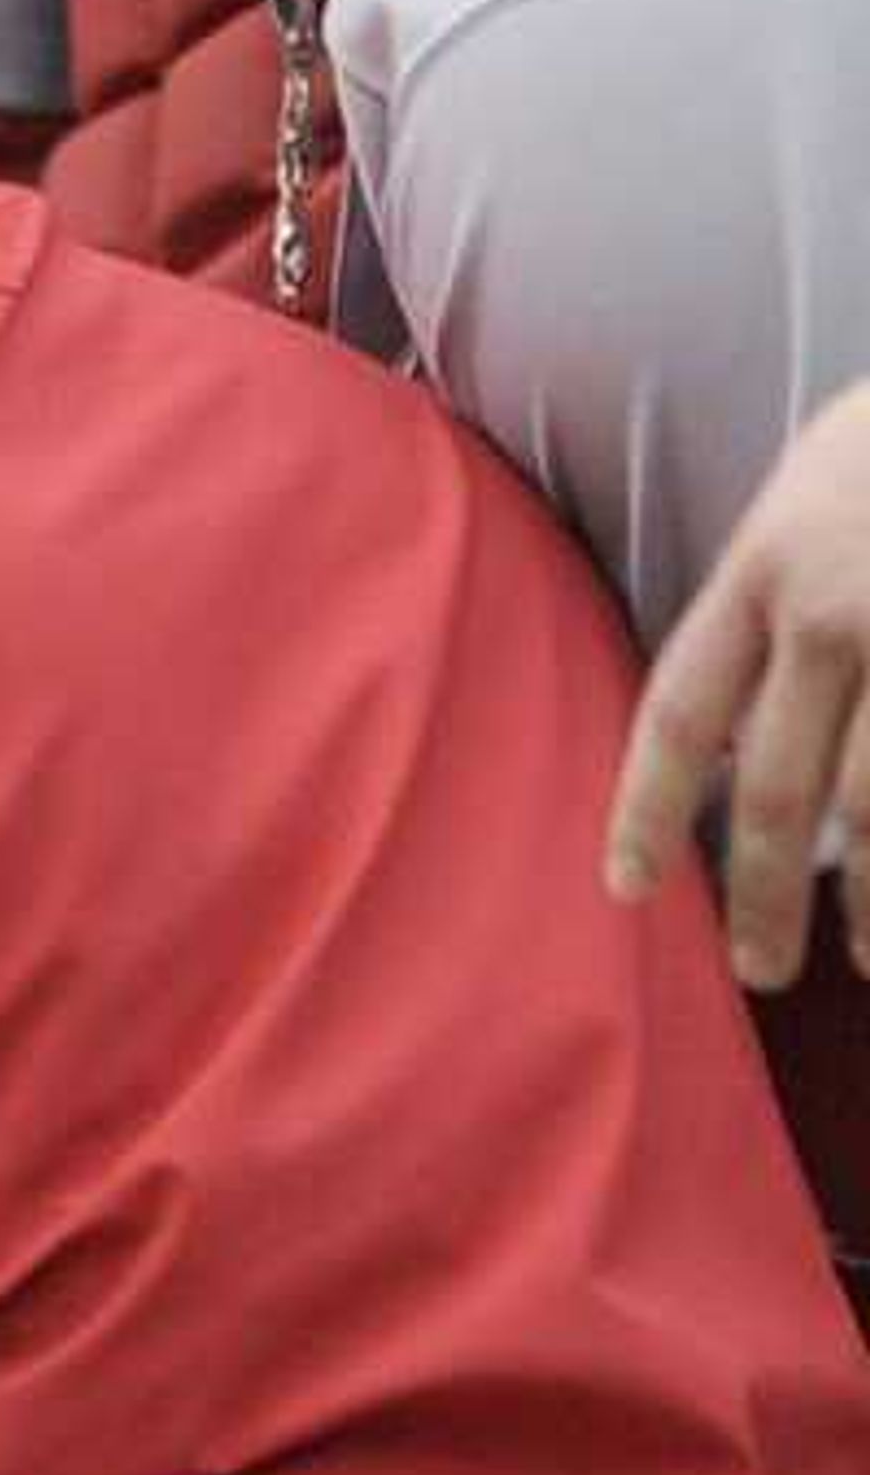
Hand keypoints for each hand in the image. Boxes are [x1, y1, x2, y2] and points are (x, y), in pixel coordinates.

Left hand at [606, 387, 869, 985]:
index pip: (681, 714)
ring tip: (865, 960)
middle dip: (764, 897)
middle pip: (782, 793)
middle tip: (759, 972)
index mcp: (766, 572)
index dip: (647, 810)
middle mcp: (836, 619)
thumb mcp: (801, 502)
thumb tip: (730, 748)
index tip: (628, 888)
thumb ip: (760, 614)